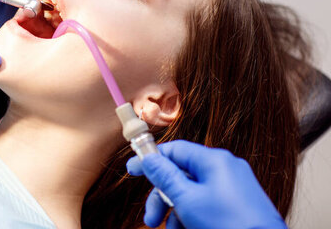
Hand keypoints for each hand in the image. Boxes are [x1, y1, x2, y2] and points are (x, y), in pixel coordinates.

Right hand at [126, 140, 286, 228]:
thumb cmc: (229, 225)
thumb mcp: (187, 200)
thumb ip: (165, 176)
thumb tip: (149, 158)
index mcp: (214, 160)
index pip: (175, 149)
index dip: (151, 159)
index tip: (132, 170)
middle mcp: (225, 169)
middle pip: (181, 175)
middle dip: (163, 197)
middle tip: (151, 218)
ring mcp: (234, 188)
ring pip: (192, 193)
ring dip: (176, 211)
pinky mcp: (238, 205)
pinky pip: (207, 204)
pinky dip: (193, 216)